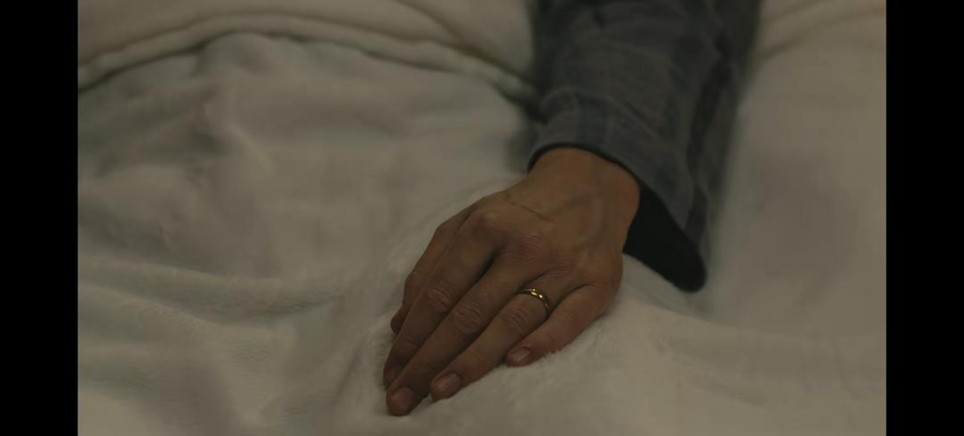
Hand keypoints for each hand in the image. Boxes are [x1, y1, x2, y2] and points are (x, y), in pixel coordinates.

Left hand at [383, 147, 639, 414]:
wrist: (588, 186)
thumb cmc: (517, 212)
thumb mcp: (469, 219)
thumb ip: (433, 265)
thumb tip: (402, 322)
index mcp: (485, 227)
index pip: (440, 292)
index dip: (412, 336)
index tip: (392, 371)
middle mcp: (523, 246)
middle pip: (469, 312)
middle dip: (431, 358)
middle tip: (405, 397)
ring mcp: (562, 266)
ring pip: (512, 320)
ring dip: (474, 360)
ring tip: (442, 389)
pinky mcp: (596, 284)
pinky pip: (569, 320)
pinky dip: (542, 342)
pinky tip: (514, 363)